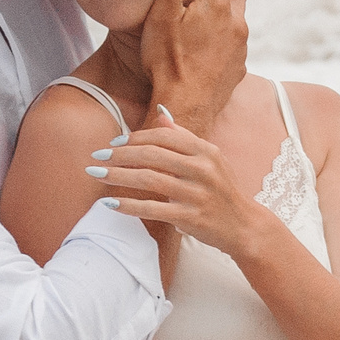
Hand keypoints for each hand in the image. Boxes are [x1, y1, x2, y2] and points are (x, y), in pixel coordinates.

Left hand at [90, 108, 280, 263]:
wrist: (243, 226)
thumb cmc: (222, 189)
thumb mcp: (210, 158)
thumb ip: (184, 136)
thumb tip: (160, 113)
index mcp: (206, 151)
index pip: (164, 136)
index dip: (135, 137)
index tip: (115, 142)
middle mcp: (202, 169)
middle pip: (152, 154)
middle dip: (120, 154)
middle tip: (98, 156)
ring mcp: (196, 194)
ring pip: (148, 179)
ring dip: (117, 176)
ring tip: (96, 175)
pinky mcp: (189, 217)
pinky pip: (151, 209)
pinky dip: (128, 205)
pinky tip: (110, 204)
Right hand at [139, 0, 246, 133]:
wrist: (186, 109)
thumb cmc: (167, 63)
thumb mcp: (163, 17)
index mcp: (218, 5)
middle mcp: (236, 22)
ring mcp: (241, 46)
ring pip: (237, 15)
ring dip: (226, 6)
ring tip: (209, 5)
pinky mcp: (239, 66)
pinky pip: (236, 40)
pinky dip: (226, 32)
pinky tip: (209, 40)